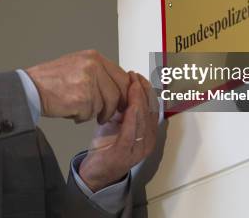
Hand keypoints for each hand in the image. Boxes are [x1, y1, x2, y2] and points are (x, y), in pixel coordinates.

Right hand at [25, 50, 129, 123]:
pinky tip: (71, 110)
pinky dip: (81, 117)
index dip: (125, 93)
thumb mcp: (78, 66)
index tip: (123, 102)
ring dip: (93, 113)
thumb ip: (98, 73)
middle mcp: (93, 66)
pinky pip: (90, 114)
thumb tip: (118, 87)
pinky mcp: (82, 98)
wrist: (30, 88)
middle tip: (106, 114)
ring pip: (105, 105)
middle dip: (113, 107)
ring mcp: (88, 82)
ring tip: (80, 109)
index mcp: (94, 57)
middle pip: (117, 93)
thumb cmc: (50, 80)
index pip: (122, 76)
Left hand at [78, 72, 158, 191]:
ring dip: (138, 99)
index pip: (153, 107)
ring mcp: (138, 148)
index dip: (148, 90)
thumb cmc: (107, 146)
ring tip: (132, 84)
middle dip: (143, 90)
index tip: (139, 76)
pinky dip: (132, 117)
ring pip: (143, 119)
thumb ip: (123, 109)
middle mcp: (148, 141)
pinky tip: (130, 105)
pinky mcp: (126, 153)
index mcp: (148, 133)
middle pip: (150, 111)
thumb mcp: (117, 123)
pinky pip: (132, 132)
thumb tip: (123, 86)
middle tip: (134, 76)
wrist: (96, 173)